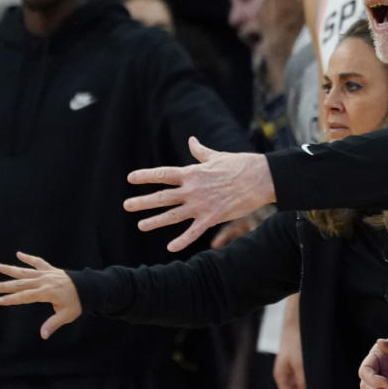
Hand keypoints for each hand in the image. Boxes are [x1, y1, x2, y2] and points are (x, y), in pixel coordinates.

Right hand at [0, 252, 81, 338]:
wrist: (90, 287)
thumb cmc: (78, 302)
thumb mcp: (67, 315)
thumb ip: (53, 324)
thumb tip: (43, 335)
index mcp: (47, 293)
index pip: (25, 296)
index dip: (11, 299)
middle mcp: (44, 281)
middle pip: (21, 283)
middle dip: (5, 285)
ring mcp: (47, 274)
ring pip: (25, 271)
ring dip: (10, 269)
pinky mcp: (50, 269)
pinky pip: (38, 262)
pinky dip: (28, 258)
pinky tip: (18, 254)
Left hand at [123, 137, 275, 251]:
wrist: (261, 178)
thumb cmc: (241, 164)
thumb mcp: (217, 156)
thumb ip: (200, 151)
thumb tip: (191, 140)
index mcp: (192, 172)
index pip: (163, 174)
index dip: (146, 176)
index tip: (131, 178)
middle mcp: (193, 189)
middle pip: (163, 196)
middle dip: (143, 201)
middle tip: (127, 205)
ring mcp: (201, 205)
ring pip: (173, 215)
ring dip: (155, 221)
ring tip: (141, 226)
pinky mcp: (213, 217)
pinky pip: (194, 231)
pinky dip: (182, 240)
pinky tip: (170, 248)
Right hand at [273, 295, 307, 388]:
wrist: (298, 320)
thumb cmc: (297, 342)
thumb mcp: (302, 365)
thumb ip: (304, 384)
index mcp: (281, 377)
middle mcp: (285, 374)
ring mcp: (290, 368)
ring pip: (300, 388)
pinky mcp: (298, 361)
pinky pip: (303, 379)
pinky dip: (310, 385)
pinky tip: (320, 386)